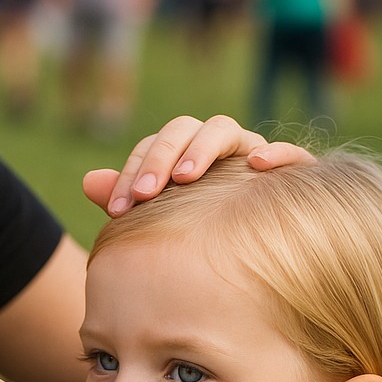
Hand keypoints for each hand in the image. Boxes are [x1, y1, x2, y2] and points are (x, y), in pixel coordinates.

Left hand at [83, 114, 316, 215]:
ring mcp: (253, 153)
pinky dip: (275, 151)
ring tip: (185, 179)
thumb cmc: (210, 233)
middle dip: (160, 159)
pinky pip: (289, 152)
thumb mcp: (166, 218)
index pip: (152, 148)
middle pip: (182, 129)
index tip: (119, 210)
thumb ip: (132, 198)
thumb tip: (88, 181)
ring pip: (224, 130)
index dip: (132, 173)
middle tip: (144, 194)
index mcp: (184, 157)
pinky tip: (257, 167)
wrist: (275, 251)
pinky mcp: (293, 171)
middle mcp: (216, 149)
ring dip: (202, 149)